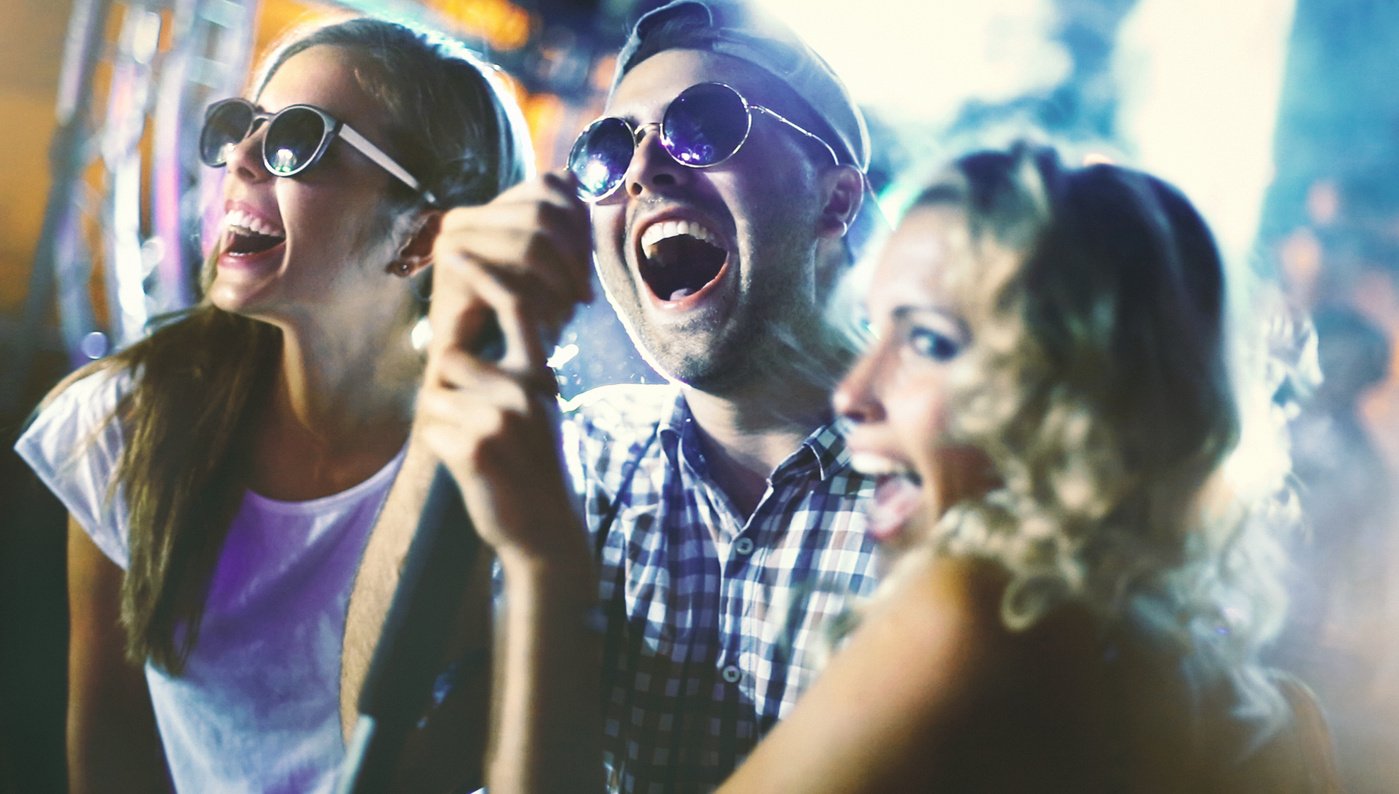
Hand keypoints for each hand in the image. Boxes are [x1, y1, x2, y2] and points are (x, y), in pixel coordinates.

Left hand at [417, 171, 592, 567]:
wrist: (543, 528)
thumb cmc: (530, 465)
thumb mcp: (535, 410)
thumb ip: (507, 374)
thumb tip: (452, 342)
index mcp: (540, 374)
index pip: (516, 306)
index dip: (486, 274)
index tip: (458, 250)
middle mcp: (525, 388)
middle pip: (450, 357)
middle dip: (446, 387)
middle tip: (474, 425)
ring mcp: (500, 417)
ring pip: (433, 394)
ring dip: (441, 421)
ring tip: (476, 448)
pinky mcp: (475, 447)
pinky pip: (429, 430)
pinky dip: (439, 449)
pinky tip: (470, 468)